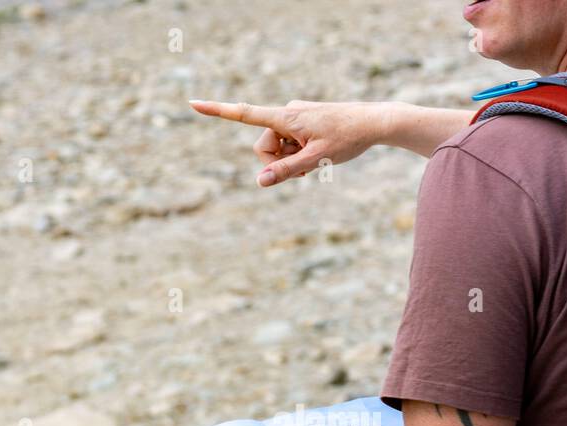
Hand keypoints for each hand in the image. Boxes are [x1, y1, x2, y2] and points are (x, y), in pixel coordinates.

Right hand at [189, 99, 388, 186]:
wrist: (374, 122)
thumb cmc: (347, 139)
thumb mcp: (316, 160)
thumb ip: (287, 171)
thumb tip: (260, 181)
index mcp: (286, 118)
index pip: (245, 113)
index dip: (218, 111)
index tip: (192, 103)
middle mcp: (287, 113)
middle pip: (264, 145)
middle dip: (278, 161)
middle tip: (306, 166)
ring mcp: (295, 117)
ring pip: (278, 147)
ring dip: (292, 159)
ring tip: (317, 159)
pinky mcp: (303, 121)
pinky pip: (290, 143)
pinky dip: (299, 153)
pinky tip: (320, 152)